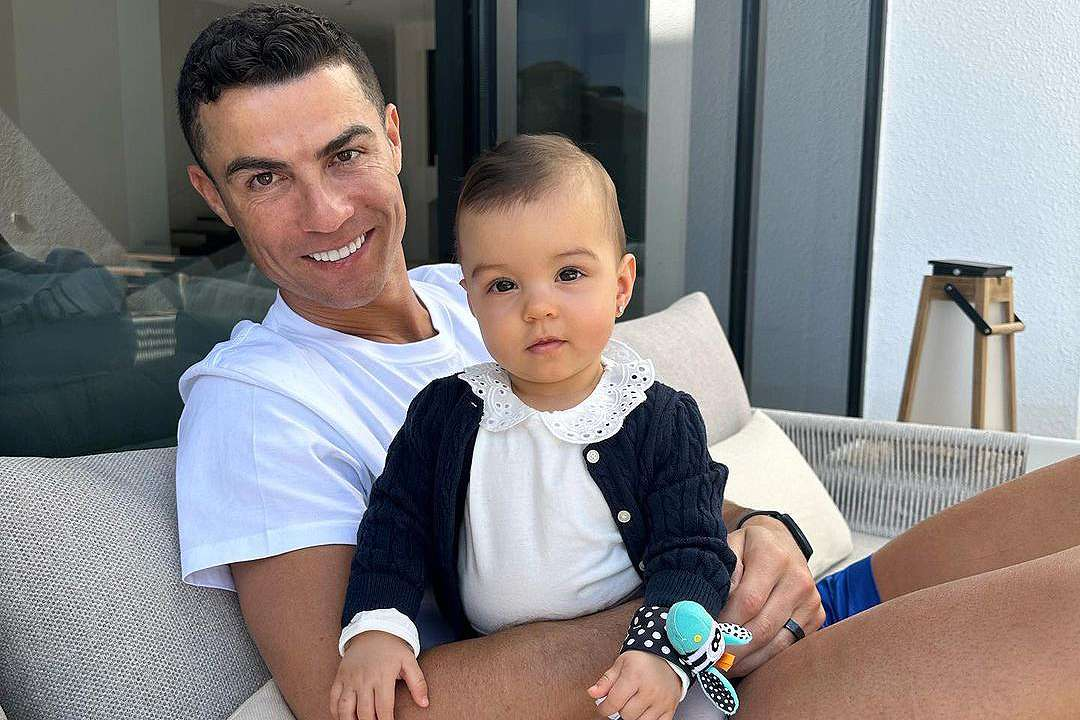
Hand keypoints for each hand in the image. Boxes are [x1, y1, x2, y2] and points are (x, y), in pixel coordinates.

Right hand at [330, 631, 428, 719]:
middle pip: (364, 712)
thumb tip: (424, 704)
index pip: (384, 708)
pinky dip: (335, 712)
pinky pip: (333, 699)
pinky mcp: (340, 677)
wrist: (372, 631)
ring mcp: (349, 679)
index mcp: (382, 676)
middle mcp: (364, 679)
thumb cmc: (392, 649)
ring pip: (345, 708)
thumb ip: (418, 682)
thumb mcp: (409, 661)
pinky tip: (344, 718)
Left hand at [587, 650, 680, 719]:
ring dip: (634, 715)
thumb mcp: (621, 664)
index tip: (603, 707)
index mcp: (634, 676)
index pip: (613, 702)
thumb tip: (592, 693)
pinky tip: (645, 710)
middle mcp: (650, 690)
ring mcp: (662, 700)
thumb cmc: (642, 659)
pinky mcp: (670, 707)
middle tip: (623, 699)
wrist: (667, 656)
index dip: (604, 708)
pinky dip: (648, 719)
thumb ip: (606, 681)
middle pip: (627, 714)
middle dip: (621, 708)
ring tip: (634, 703)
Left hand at [718, 518, 825, 676]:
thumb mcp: (730, 546)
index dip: (725, 624)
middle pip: (762, 627)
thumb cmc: (748, 547)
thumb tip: (715, 606)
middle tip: (710, 660)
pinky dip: (764, 659)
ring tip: (724, 666)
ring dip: (748, 660)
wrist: (781, 542)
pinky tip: (744, 661)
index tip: (706, 636)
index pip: (747, 601)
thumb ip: (723, 572)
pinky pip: (788, 646)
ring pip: (776, 643)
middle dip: (733, 649)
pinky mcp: (817, 616)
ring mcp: (811, 601)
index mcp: (773, 557)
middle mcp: (798, 580)